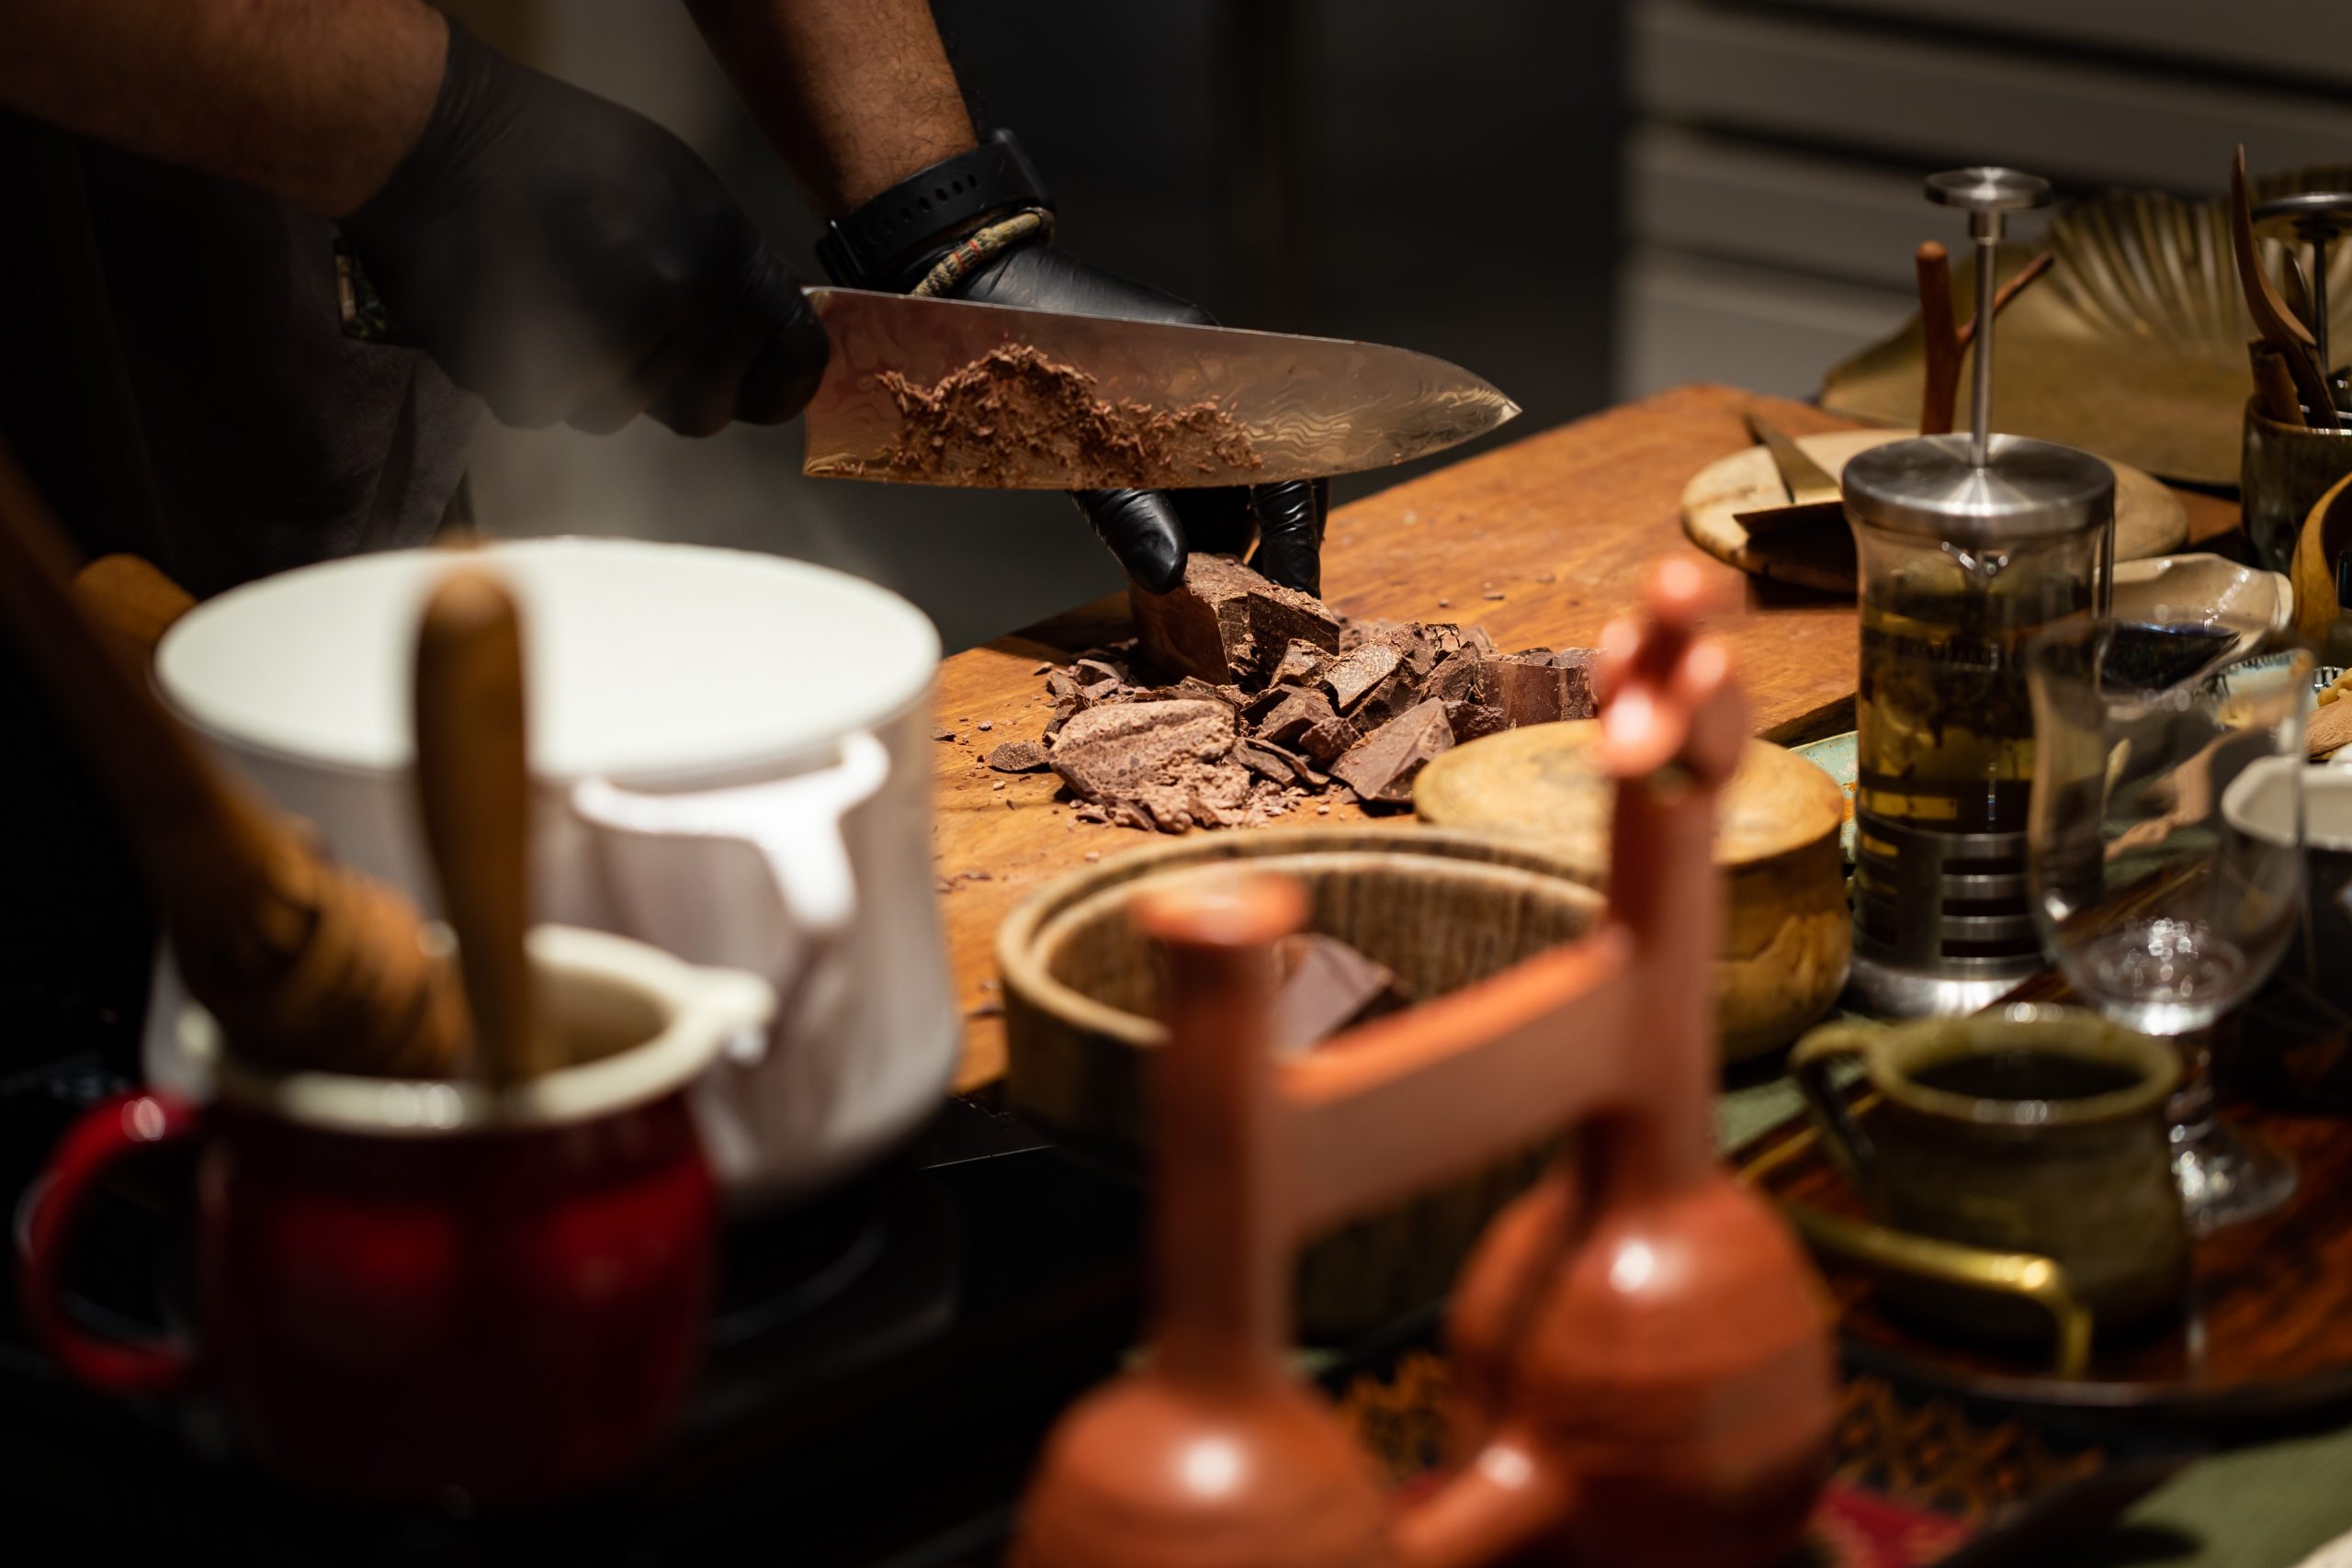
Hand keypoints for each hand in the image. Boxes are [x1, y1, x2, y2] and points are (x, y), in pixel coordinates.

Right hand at [340, 22, 828, 436]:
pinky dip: (528, 374)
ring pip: (619, 415)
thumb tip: (765, 340)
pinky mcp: (533, 376)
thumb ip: (730, 271)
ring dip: (592, 378)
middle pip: (703, 412)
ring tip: (558, 299)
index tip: (751, 380)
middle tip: (622, 323)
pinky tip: (514, 311)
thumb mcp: (682, 189)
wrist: (441, 140)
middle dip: (669, 385)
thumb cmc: (562, 154)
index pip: (797, 361)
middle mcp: (681, 305)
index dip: (775, 382)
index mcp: (727, 255)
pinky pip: (547, 409)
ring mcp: (607, 346)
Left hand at [950, 245, 1327, 595]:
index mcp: (1223, 380)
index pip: (1289, 475)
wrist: (993, 293)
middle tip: (1259, 605)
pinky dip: (1197, 512)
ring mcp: (1198, 393)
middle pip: (1279, 479)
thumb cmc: (1036, 356)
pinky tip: (1179, 549)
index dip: (1297, 542)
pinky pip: (1202, 466)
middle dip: (1272, 543)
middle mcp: (1224, 383)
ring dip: (1231, 533)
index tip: (1298, 598)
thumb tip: (1170, 579)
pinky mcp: (1166, 407)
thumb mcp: (1082, 454)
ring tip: (1215, 590)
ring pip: (1239, 478)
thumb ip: (1132, 516)